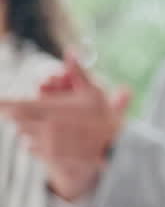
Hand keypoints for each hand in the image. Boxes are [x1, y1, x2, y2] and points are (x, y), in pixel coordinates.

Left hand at [0, 55, 129, 200]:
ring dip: (26, 127)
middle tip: (18, 109)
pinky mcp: (49, 156)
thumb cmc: (104, 118)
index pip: (17, 106)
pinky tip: (49, 138)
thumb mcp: (94, 92)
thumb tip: (71, 50)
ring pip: (23, 133)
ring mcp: (47, 143)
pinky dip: (33, 142)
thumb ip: (77, 72)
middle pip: (17, 120)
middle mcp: (46, 127)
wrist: (113, 149)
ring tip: (42, 123)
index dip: (3, 104)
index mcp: (54, 109)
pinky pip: (30, 147)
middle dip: (17, 113)